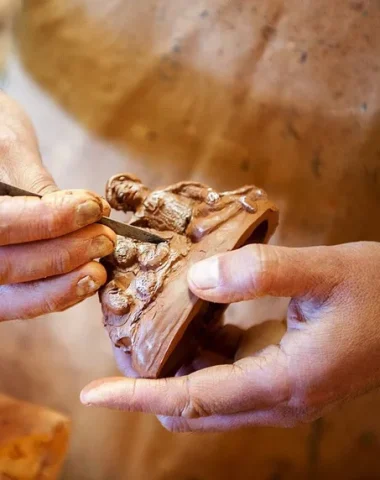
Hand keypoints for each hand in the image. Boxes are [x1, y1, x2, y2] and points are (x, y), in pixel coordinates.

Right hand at [0, 92, 115, 320]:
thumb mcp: (7, 145)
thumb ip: (36, 184)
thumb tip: (83, 212)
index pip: (0, 223)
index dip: (48, 220)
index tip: (91, 208)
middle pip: (7, 266)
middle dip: (63, 255)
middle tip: (105, 238)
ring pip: (14, 295)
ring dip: (63, 283)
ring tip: (100, 265)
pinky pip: (21, 302)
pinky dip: (55, 294)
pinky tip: (85, 280)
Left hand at [81, 241, 379, 432]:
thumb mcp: (325, 271)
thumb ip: (261, 274)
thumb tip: (195, 281)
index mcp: (283, 382)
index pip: (194, 401)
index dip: (139, 397)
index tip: (95, 393)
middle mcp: (275, 398)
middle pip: (192, 405)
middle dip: (151, 378)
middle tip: (127, 333)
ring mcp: (277, 389)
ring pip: (206, 390)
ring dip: (176, 360)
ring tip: (157, 315)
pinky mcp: (278, 373)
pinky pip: (225, 371)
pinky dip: (201, 348)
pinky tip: (199, 311)